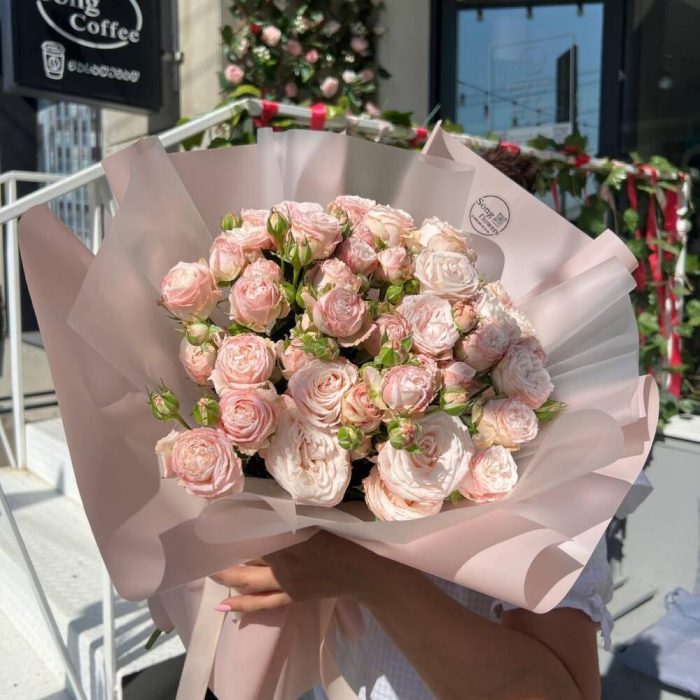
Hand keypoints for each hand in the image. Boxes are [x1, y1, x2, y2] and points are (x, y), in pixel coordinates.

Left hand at [211, 531, 406, 613]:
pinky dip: (242, 605)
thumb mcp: (317, 518)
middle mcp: (283, 562)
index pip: (254, 531)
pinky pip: (263, 603)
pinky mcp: (291, 596)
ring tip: (209, 571)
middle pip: (245, 558)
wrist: (361, 570)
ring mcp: (286, 583)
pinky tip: (223, 607)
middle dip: (224, 553)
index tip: (217, 516)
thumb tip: (266, 505)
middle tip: (205, 546)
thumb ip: (292, 513)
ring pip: (249, 582)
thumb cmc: (343, 538)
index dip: (235, 524)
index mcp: (290, 539)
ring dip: (227, 576)